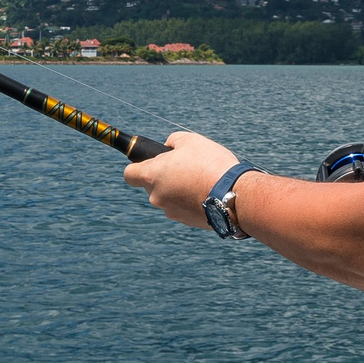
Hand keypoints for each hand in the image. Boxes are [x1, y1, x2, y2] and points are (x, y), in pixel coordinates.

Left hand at [123, 131, 240, 228]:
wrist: (234, 195)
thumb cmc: (210, 164)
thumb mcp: (191, 140)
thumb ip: (173, 141)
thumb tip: (169, 146)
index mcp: (152, 176)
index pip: (129, 174)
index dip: (137, 166)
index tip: (149, 161)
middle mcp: (157, 197)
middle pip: (152, 185)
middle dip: (165, 176)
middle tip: (186, 166)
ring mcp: (171, 211)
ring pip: (169, 197)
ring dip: (179, 189)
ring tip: (201, 179)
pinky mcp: (186, 222)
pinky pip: (184, 207)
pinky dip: (191, 200)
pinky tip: (208, 192)